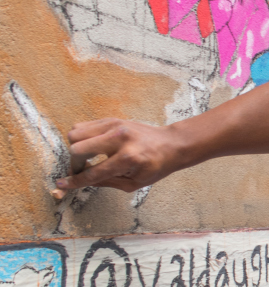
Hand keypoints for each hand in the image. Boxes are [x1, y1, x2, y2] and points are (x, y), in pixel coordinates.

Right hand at [55, 118, 185, 192]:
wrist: (171, 144)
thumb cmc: (155, 166)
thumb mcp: (134, 183)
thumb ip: (106, 183)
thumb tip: (81, 181)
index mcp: (127, 158)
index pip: (93, 172)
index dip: (75, 181)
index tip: (62, 184)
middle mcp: (119, 139)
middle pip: (77, 148)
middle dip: (74, 163)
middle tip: (82, 170)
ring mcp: (115, 125)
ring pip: (76, 132)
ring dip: (76, 148)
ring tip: (87, 157)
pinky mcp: (113, 119)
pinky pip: (85, 125)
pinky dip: (83, 137)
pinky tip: (93, 146)